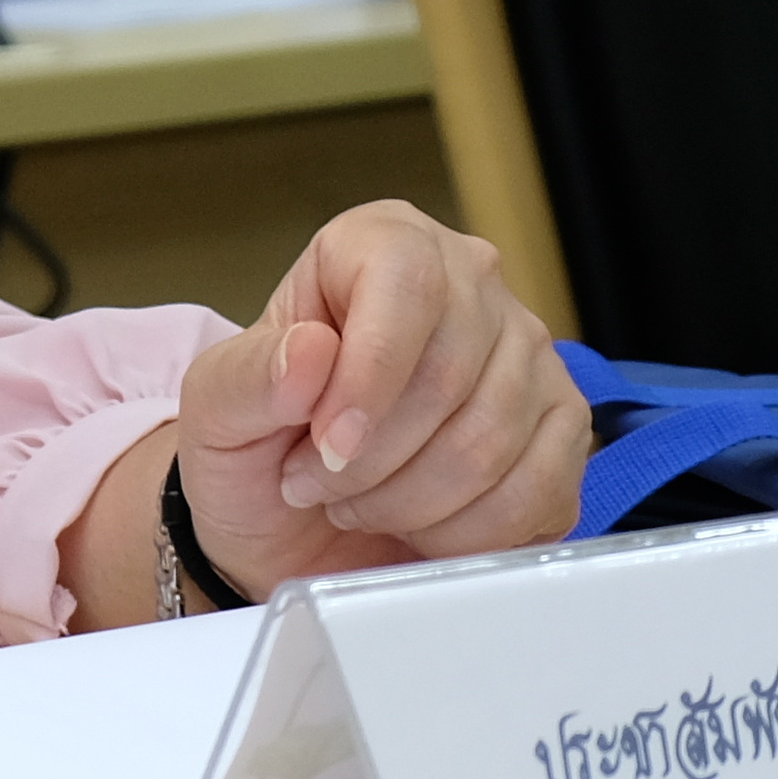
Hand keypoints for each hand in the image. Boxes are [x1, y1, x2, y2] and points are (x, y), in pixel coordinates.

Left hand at [169, 202, 586, 593]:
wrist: (287, 519)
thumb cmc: (254, 444)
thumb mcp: (214, 408)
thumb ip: (247, 375)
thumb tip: (311, 351)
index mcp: (381, 244)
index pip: (406, 286)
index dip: (369, 377)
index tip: (327, 446)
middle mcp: (471, 284)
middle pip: (452, 375)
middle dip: (374, 460)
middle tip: (318, 486)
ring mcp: (528, 357)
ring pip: (495, 443)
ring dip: (412, 503)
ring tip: (357, 504)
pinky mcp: (563, 431)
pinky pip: (540, 493)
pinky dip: (469, 534)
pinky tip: (419, 529)